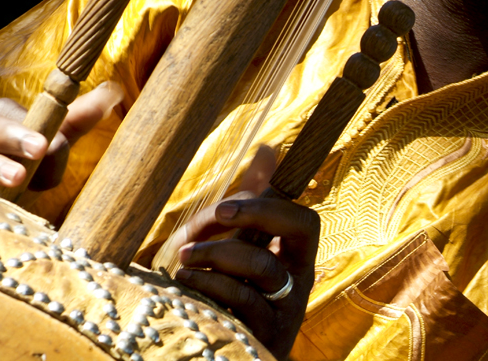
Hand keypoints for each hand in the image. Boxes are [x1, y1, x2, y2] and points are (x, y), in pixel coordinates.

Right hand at [0, 82, 122, 188]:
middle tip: (39, 149)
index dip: (37, 128)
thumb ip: (75, 120)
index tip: (51, 144)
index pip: (23, 118)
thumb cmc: (12, 159)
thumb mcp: (46, 141)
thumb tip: (112, 90)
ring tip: (16, 179)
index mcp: (2, 116)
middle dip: (15, 137)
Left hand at [173, 190, 319, 359]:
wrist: (228, 352)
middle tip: (216, 214)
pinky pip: (242, 298)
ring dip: (217, 251)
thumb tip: (269, 148)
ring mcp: (286, 307)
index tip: (225, 206)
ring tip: (183, 255)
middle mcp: (300, 278)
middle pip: (301, 229)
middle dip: (257, 211)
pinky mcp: (265, 333)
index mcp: (296, 255)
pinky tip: (185, 280)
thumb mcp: (242, 246)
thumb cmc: (234, 289)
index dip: (268, 203)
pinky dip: (209, 282)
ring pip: (262, 263)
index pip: (303, 217)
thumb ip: (253, 202)